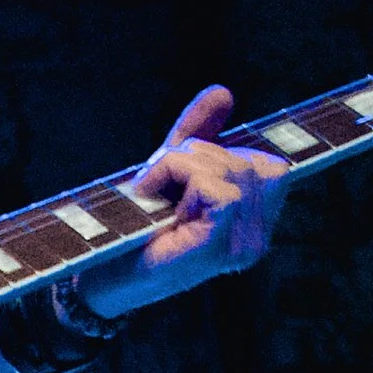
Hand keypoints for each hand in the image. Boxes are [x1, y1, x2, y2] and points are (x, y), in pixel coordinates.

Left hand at [95, 87, 290, 315]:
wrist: (96, 280)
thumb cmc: (132, 229)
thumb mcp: (169, 172)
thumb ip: (200, 135)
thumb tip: (224, 92)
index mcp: (253, 227)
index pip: (276, 169)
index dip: (247, 146)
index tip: (229, 124)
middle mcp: (256, 240)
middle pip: (250, 161)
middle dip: (196, 153)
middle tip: (157, 182)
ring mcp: (240, 248)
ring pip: (231, 167)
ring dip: (179, 163)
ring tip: (151, 193)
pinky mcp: (216, 248)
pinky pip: (216, 185)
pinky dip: (177, 174)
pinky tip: (152, 197)